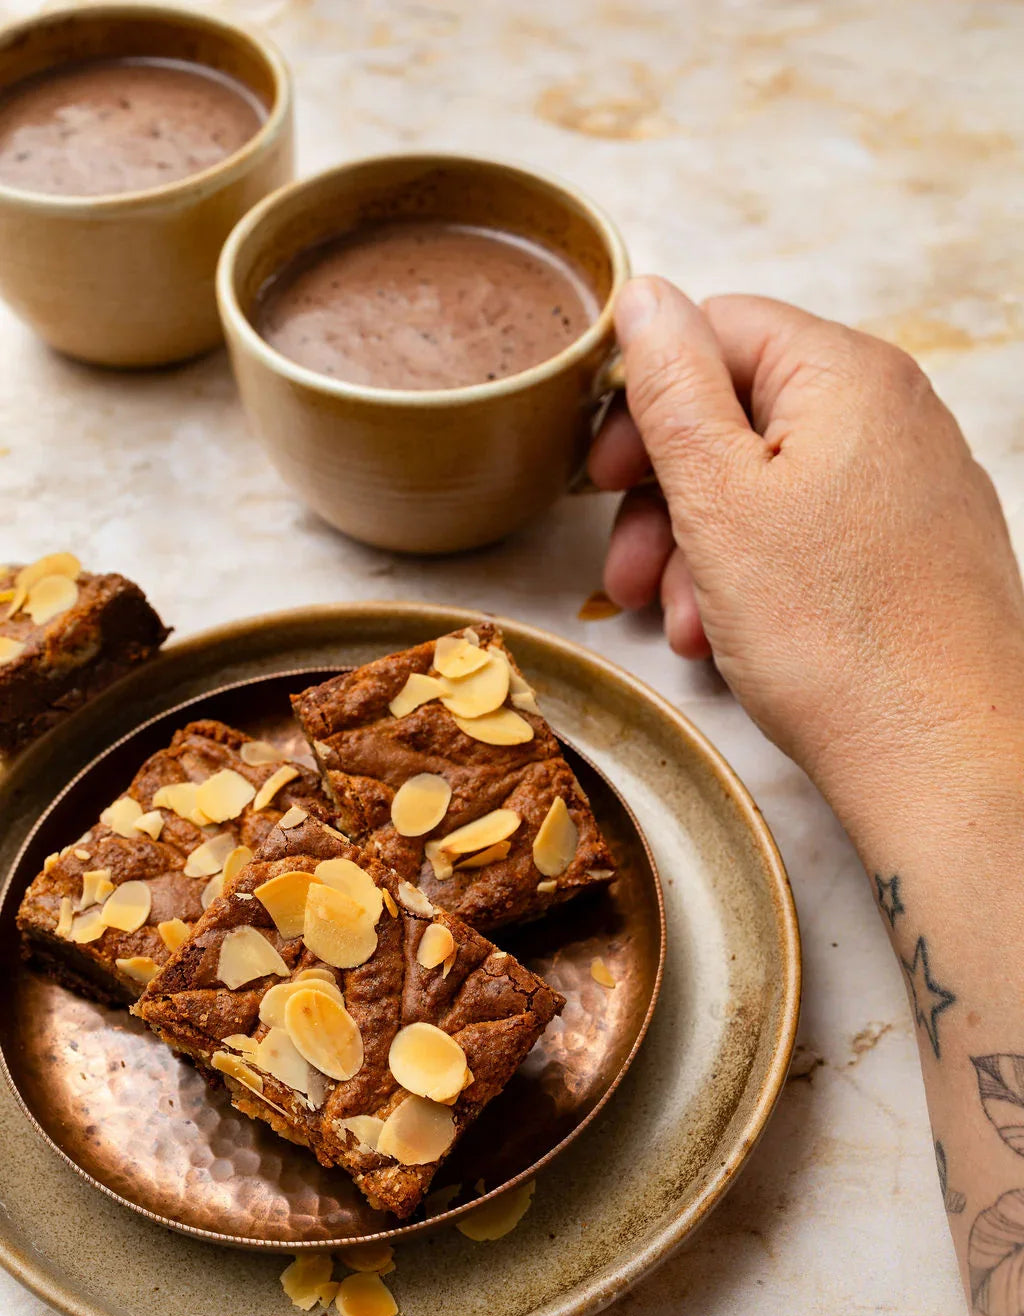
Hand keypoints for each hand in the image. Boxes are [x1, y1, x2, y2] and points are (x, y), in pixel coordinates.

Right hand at [588, 279, 1023, 801]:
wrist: (943, 757)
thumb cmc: (836, 636)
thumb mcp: (719, 499)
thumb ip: (673, 387)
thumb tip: (645, 297)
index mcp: (847, 376)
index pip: (718, 331)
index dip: (643, 398)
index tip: (602, 474)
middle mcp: (893, 414)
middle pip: (739, 417)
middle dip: (665, 499)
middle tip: (628, 573)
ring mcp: (910, 485)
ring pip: (768, 488)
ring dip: (701, 552)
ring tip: (682, 626)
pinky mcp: (914, 550)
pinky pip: (812, 537)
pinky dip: (756, 578)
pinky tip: (728, 638)